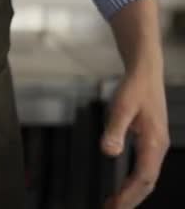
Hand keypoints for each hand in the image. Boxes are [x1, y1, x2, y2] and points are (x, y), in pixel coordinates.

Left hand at [102, 72, 169, 208]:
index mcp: (154, 142)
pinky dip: (133, 182)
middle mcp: (158, 147)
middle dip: (130, 199)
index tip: (114, 207)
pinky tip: (122, 186)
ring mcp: (156, 145)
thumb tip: (109, 152)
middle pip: (147, 182)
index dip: (129, 195)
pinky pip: (145, 168)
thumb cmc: (133, 88)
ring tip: (113, 205)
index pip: (143, 178)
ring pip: (147, 177)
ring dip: (132, 193)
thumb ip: (115, 129)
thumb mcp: (121, 107)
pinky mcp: (151, 141)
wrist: (145, 72)